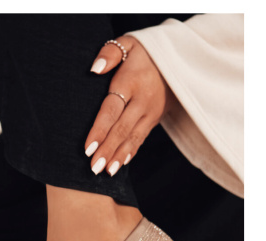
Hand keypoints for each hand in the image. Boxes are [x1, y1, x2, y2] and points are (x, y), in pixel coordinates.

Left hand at [85, 36, 174, 175]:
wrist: (177, 59)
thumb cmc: (144, 53)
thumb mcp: (127, 44)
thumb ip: (109, 54)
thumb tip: (94, 69)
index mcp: (131, 82)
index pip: (112, 110)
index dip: (100, 130)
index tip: (88, 148)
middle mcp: (142, 101)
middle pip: (122, 129)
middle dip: (107, 150)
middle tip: (94, 168)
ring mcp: (150, 112)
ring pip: (133, 138)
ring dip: (119, 156)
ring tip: (106, 172)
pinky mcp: (154, 119)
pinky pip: (141, 138)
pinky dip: (131, 152)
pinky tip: (121, 164)